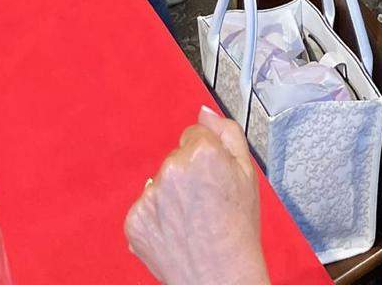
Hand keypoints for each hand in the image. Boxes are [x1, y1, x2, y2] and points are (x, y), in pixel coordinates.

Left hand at [124, 107, 269, 284]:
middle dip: (188, 175)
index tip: (214, 177)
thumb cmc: (238, 229)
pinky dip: (156, 218)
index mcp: (202, 153)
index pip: (194, 135)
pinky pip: (145, 207)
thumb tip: (204, 112)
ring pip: (159, 183)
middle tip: (206, 203)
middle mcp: (172, 170)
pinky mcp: (134, 220)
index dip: (207, 157)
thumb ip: (227, 132)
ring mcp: (149, 196)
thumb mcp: (247, 172)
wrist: (220, 277)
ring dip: (170, 196)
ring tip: (191, 221)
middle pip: (176, 159)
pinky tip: (175, 232)